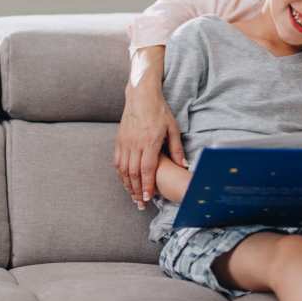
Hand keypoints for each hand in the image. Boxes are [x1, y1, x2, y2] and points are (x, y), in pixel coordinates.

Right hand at [113, 84, 185, 208]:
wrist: (141, 96)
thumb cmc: (160, 112)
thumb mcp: (173, 129)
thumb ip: (177, 149)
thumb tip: (184, 166)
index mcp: (150, 142)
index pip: (147, 169)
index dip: (147, 185)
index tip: (147, 198)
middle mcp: (135, 144)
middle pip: (134, 173)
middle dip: (136, 191)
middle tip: (139, 204)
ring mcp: (125, 142)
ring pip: (124, 169)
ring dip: (127, 185)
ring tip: (132, 196)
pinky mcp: (119, 140)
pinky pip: (117, 161)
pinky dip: (120, 174)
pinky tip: (125, 181)